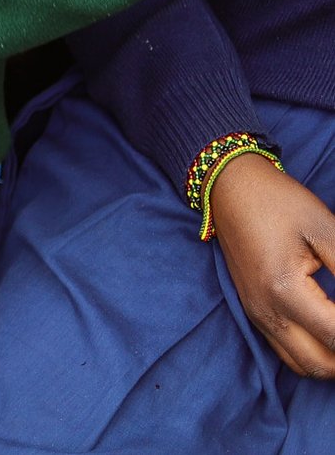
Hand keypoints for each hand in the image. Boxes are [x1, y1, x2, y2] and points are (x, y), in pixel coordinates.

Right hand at [210, 153, 334, 377]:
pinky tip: (331, 335)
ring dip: (333, 360)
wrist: (228, 187)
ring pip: (304, 365)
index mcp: (285, 291)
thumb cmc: (278, 202)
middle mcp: (267, 312)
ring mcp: (256, 314)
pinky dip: (314, 354)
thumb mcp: (324, 230)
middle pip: (322, 364)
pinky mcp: (253, 310)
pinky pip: (287, 352)